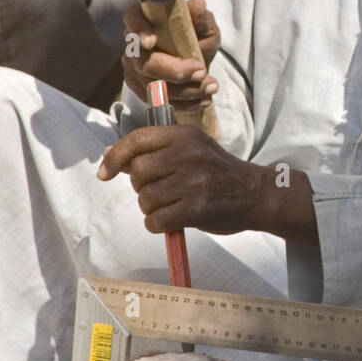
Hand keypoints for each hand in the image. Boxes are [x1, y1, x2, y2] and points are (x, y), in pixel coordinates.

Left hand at [97, 124, 264, 234]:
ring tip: (172, 206)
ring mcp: (194, 181)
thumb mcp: (192, 149)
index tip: (105, 173)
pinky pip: (156, 220)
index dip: (115, 157)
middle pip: (138, 173)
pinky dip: (159, 225)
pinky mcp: (197, 208)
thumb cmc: (218, 173)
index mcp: (185, 135)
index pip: (137, 140)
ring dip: (152, 209)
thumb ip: (154, 150)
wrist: (256, 194)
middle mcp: (189, 154)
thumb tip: (110, 154)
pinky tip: (172, 221)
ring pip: (145, 199)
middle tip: (161, 191)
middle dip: (142, 187)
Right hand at [122, 0, 220, 106]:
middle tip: (201, 71)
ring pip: (152, 86)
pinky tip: (204, 99)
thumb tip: (199, 4)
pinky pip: (158, 101)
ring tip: (211, 86)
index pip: (133, 20)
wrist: (196, 62)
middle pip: (144, 62)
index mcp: (145, 19)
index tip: (152, 41)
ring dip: (185, 90)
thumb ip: (201, 18)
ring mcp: (133, 68)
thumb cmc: (196, 38)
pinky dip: (184, 103)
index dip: (140, 31)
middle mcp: (134, 44)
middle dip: (174, 71)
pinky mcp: (140, 88)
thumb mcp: (204, 26)